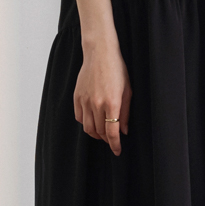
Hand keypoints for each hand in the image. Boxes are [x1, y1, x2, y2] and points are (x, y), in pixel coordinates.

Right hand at [74, 40, 131, 155]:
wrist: (99, 54)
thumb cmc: (117, 69)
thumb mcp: (127, 91)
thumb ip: (125, 112)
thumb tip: (124, 131)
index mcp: (112, 103)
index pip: (112, 132)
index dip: (115, 145)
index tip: (117, 151)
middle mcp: (96, 104)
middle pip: (99, 132)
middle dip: (107, 140)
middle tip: (112, 140)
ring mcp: (85, 101)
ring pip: (88, 128)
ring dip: (96, 134)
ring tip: (102, 133)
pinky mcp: (77, 97)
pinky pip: (80, 118)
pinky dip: (86, 123)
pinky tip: (92, 121)